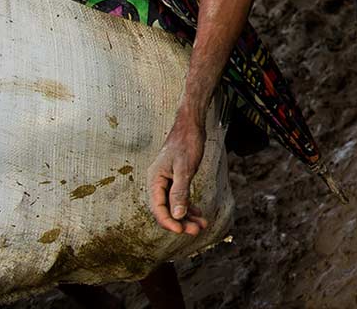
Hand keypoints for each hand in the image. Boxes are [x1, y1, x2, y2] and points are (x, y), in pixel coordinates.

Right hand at [148, 114, 209, 234]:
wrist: (191, 125)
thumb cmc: (186, 143)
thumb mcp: (184, 169)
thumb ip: (180, 192)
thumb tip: (177, 216)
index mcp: (154, 181)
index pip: (158, 209)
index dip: (169, 222)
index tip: (182, 231)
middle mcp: (157, 183)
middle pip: (167, 210)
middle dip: (181, 222)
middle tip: (197, 231)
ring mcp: (166, 181)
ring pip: (175, 205)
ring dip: (187, 216)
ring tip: (202, 225)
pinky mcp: (176, 179)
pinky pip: (180, 198)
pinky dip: (189, 206)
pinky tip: (199, 214)